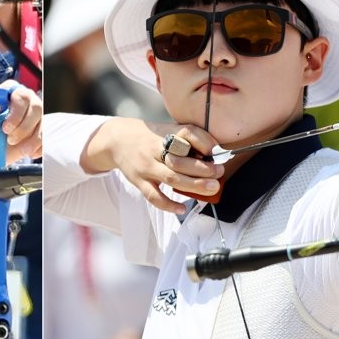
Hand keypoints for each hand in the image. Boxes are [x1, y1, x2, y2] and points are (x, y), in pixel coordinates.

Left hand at [0, 81, 41, 167]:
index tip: (4, 127)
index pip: (17, 93)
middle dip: (24, 125)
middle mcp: (20, 101)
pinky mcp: (37, 131)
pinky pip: (46, 136)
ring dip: (31, 138)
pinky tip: (27, 152)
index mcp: (2, 93)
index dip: (14, 111)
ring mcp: (31, 116)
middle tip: (9, 138)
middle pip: (34, 105)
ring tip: (17, 148)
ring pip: (42, 120)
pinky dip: (38, 146)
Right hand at [83, 119, 223, 214]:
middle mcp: (154, 150)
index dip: (204, 142)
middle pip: (180, 161)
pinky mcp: (139, 181)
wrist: (118, 140)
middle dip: (203, 169)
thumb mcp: (169, 129)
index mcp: (165, 134)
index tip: (216, 151)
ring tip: (211, 188)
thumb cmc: (150, 136)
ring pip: (171, 179)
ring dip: (194, 185)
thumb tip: (214, 151)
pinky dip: (168, 205)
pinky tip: (182, 208)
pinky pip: (153, 196)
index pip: (186, 133)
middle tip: (219, 172)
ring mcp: (146, 167)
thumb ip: (191, 137)